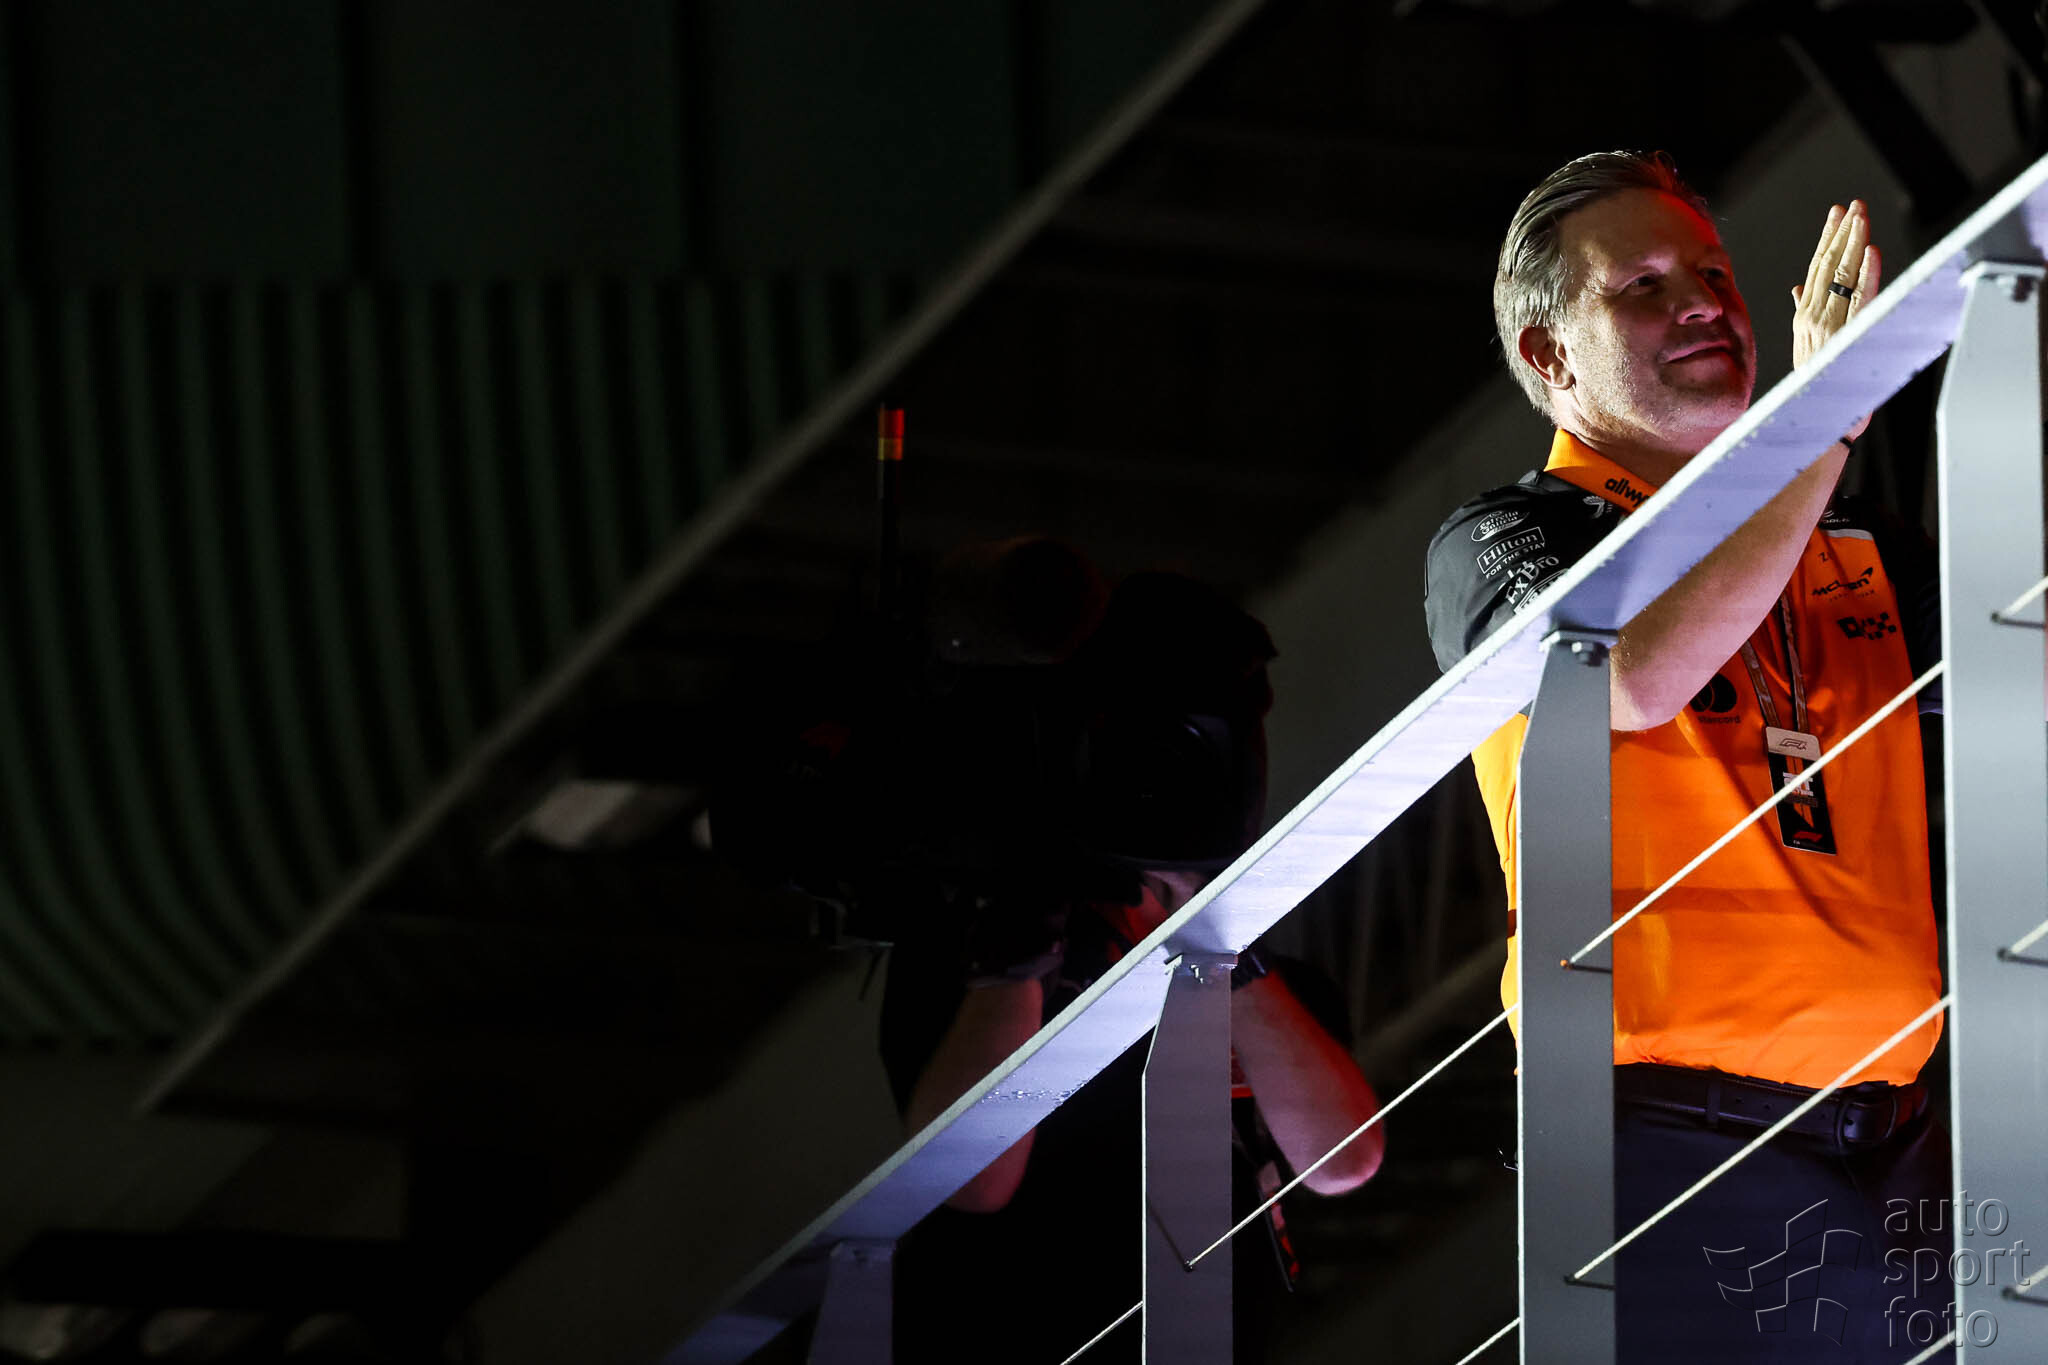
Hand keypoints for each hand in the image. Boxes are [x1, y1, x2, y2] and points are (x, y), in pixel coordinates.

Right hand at [1790, 199, 1882, 440]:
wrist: (1813, 420)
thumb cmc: (1814, 388)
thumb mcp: (1806, 347)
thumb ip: (1803, 314)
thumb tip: (1798, 288)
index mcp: (1804, 318)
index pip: (1816, 270)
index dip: (1828, 240)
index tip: (1838, 214)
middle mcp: (1812, 318)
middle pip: (1827, 266)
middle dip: (1841, 232)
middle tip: (1853, 204)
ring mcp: (1827, 326)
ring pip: (1841, 276)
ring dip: (1853, 243)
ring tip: (1862, 216)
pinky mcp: (1844, 337)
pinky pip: (1858, 300)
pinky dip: (1866, 275)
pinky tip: (1872, 252)